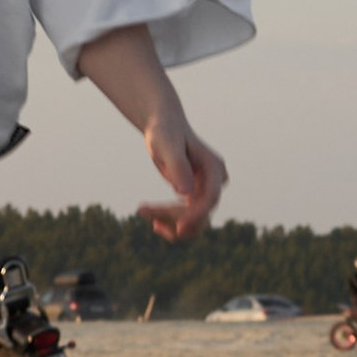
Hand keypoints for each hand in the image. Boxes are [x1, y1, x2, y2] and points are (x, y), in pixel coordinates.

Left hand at [137, 113, 227, 242]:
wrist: (164, 126)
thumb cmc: (165, 132)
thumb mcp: (167, 147)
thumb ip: (178, 167)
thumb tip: (186, 194)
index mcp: (214, 168)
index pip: (210, 199)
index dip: (197, 216)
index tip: (179, 229)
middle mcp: (215, 181)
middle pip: (199, 212)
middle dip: (172, 217)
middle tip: (141, 210)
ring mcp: (206, 189)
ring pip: (194, 220)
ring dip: (170, 223)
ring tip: (143, 212)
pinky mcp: (195, 195)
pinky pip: (187, 217)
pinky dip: (170, 221)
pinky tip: (151, 217)